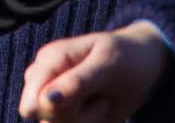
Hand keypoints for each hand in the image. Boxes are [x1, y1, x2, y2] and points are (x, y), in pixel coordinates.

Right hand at [20, 21, 172, 120]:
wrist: (142, 67)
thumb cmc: (125, 58)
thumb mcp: (108, 65)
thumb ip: (77, 82)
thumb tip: (45, 100)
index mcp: (49, 60)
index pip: (33, 103)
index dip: (58, 109)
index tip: (85, 93)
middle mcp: (45, 81)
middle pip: (46, 121)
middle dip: (78, 116)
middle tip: (99, 94)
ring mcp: (54, 101)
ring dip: (88, 120)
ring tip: (102, 97)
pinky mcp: (66, 116)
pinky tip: (101, 107)